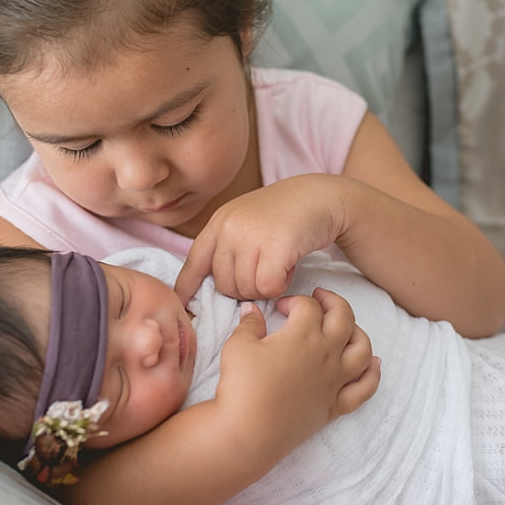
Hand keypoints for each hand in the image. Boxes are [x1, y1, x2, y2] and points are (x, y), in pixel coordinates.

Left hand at [174, 175, 345, 303]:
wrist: (323, 197)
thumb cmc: (288, 214)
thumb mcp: (248, 222)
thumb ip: (229, 246)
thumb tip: (214, 287)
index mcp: (219, 221)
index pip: (194, 261)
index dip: (186, 288)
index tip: (181, 308)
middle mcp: (230, 227)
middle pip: (224, 285)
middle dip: (246, 288)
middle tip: (266, 270)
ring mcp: (251, 235)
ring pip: (247, 290)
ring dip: (266, 286)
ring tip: (279, 264)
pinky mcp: (275, 246)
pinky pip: (268, 288)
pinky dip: (281, 286)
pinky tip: (289, 267)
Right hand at [215, 287, 379, 459]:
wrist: (249, 433)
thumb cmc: (242, 387)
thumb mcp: (238, 346)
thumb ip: (249, 324)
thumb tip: (252, 309)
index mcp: (303, 335)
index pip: (308, 306)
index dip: (294, 301)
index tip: (280, 308)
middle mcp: (326, 354)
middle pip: (343, 317)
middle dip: (333, 302)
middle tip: (319, 299)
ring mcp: (334, 381)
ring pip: (362, 349)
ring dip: (357, 331)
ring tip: (345, 327)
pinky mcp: (335, 406)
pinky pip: (364, 389)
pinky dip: (373, 374)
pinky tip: (374, 364)